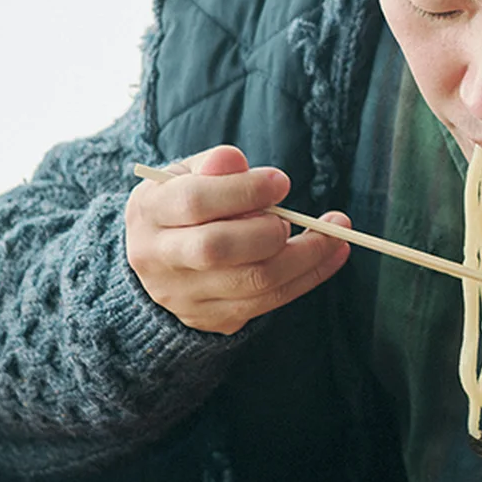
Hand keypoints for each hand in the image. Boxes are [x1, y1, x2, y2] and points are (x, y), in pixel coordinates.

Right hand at [125, 146, 350, 333]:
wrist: (159, 261)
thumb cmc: (182, 206)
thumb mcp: (186, 175)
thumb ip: (212, 165)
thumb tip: (236, 162)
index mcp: (148, 213)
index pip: (194, 202)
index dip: (242, 191)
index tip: (281, 182)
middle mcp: (159, 259)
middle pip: (216, 250)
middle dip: (267, 231)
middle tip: (289, 216)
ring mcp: (184, 296)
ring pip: (252, 282)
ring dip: (305, 256)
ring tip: (331, 233)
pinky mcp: (213, 319)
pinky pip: (270, 302)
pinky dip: (310, 276)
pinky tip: (333, 254)